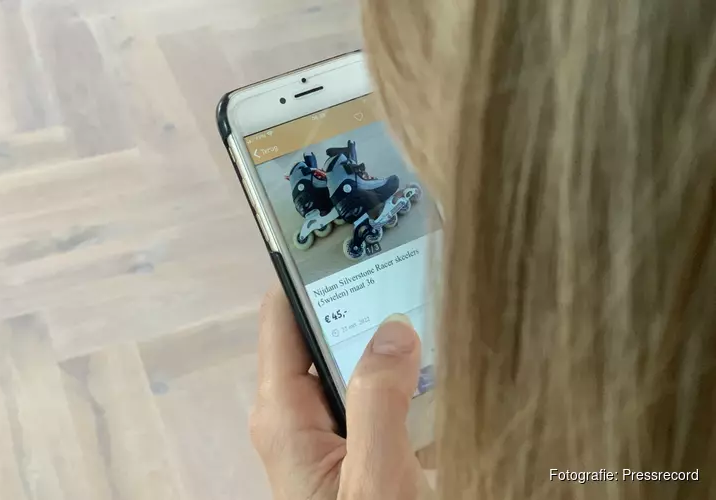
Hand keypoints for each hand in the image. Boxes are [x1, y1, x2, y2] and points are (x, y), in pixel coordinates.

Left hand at [250, 285, 431, 499]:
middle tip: (418, 277)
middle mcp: (297, 415)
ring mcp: (326, 430)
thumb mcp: (374, 475)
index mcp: (284, 414)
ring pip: (357, 365)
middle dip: (366, 306)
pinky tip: (444, 372)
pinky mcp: (354, 446)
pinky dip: (406, 382)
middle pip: (325, 335)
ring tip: (439, 316)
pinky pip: (376, 395)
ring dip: (394, 347)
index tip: (357, 246)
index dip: (311, 273)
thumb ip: (380, 402)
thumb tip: (394, 328)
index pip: (282, 315)